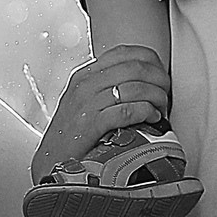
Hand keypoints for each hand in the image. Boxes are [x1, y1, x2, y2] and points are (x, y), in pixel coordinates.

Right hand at [34, 45, 172, 184]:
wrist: (50, 163)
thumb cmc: (72, 136)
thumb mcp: (85, 103)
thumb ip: (107, 88)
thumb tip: (143, 83)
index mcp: (85, 75)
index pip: (126, 52)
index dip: (152, 62)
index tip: (162, 77)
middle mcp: (85, 84)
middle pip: (136, 68)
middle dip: (159, 81)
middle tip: (166, 96)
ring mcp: (86, 104)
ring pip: (135, 88)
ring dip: (157, 98)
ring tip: (161, 111)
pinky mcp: (90, 125)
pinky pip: (128, 110)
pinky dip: (146, 112)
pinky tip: (152, 120)